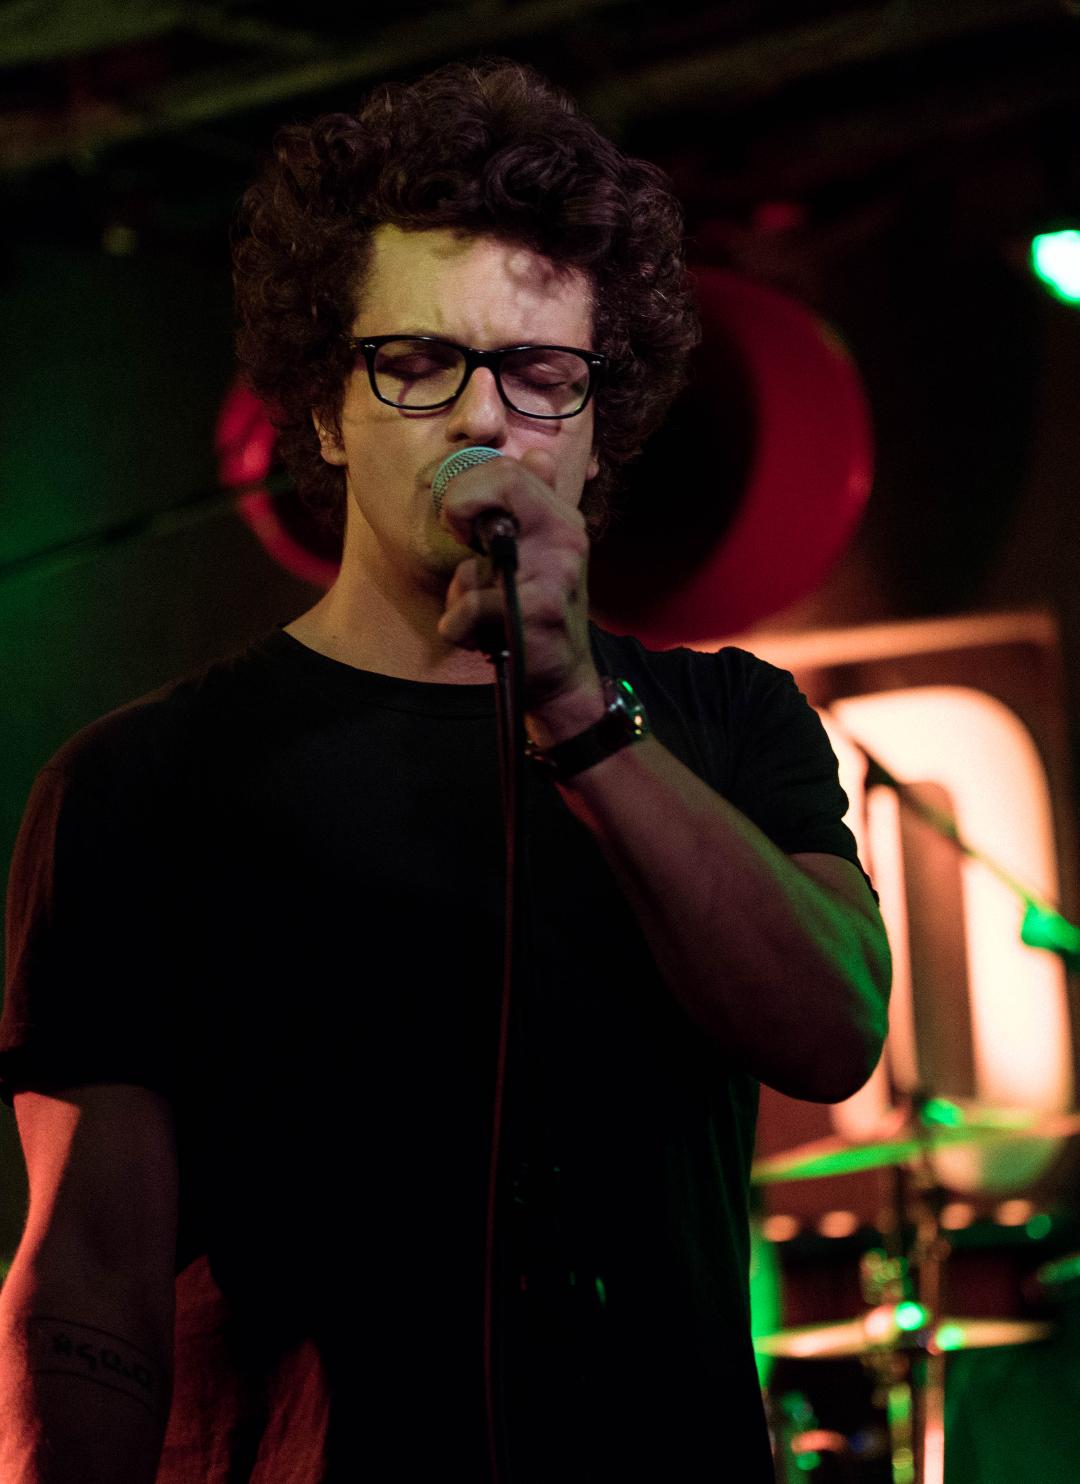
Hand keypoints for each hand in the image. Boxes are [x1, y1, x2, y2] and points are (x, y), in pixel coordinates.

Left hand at [436, 448, 604, 731]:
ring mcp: (556, 571)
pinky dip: (459, 627)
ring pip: (474, 558)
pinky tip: (480, 639)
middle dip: (459, 508)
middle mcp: (566, 535)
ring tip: (482, 614)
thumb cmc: (535, 615)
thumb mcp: (537, 555)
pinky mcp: (540, 610)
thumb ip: (531, 507)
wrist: (561, 678)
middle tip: (464, 549)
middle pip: (500, 481)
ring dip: (461, 595)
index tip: (466, 527)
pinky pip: (471, 606)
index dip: (470, 488)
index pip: (509, 469)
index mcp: (560, 518)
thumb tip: (537, 456)